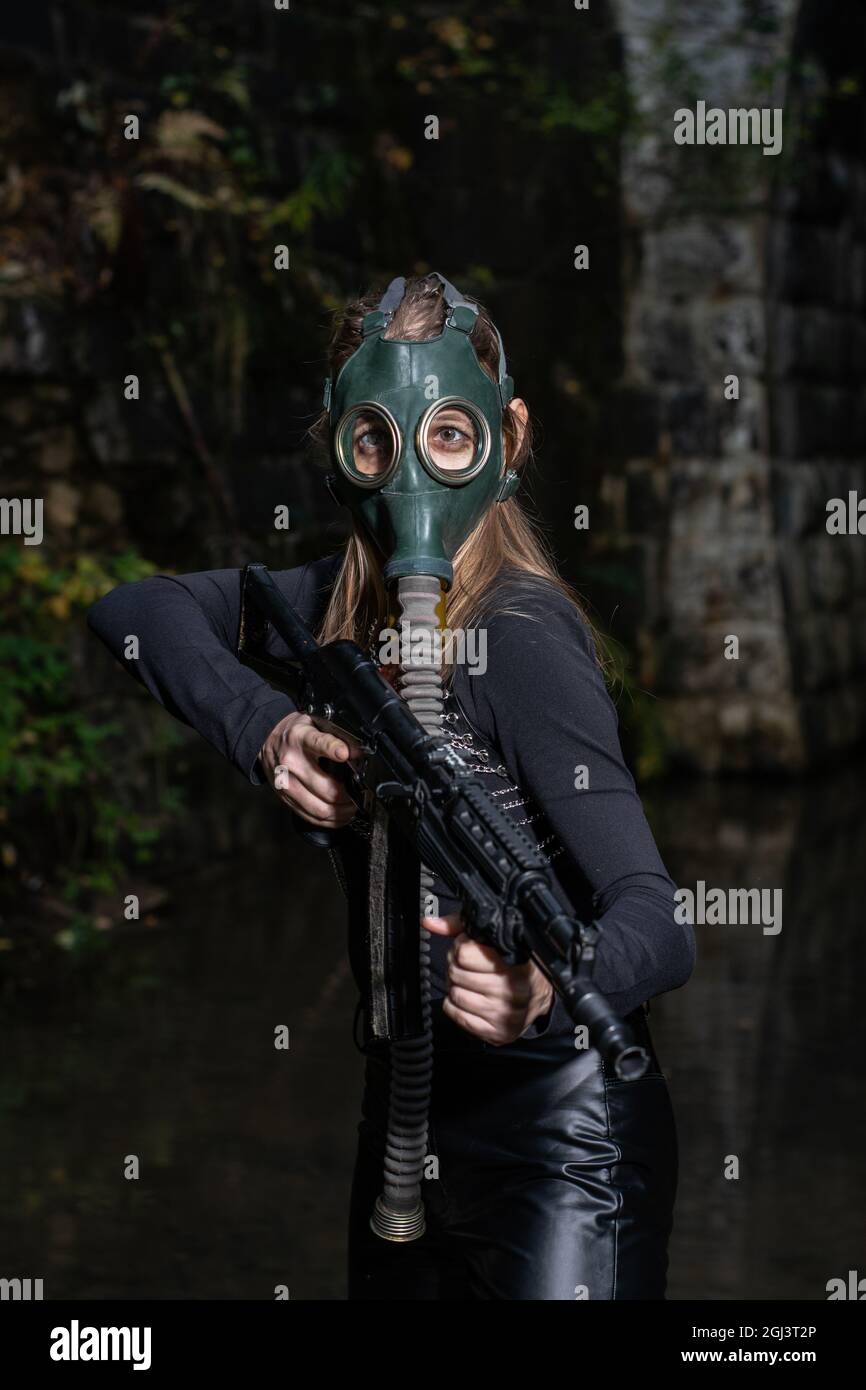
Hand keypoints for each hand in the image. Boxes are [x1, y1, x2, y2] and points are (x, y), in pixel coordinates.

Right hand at [259, 711, 359, 828]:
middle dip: (348, 796)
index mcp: (300, 738)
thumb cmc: (295, 733)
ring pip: (320, 809)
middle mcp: (291, 762)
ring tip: (352, 808)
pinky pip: (310, 817)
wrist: (267, 740)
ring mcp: (286, 784)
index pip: (318, 743)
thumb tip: (358, 752)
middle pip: (326, 788)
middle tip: (360, 795)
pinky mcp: (285, 798)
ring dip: (341, 812)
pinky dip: (329, 821)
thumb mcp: (315, 723)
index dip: (333, 748)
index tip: (347, 754)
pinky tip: (339, 816)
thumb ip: (336, 735)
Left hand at [422, 912, 553, 1044]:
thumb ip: (462, 926)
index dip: (462, 946)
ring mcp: (503, 1014)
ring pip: (455, 994)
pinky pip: (457, 1015)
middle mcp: (510, 991)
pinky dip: (456, 1005)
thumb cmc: (519, 963)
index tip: (469, 946)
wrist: (541, 996)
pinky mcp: (496, 1032)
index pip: (465, 953)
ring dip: (457, 985)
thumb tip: (430, 923)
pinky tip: (470, 996)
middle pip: (457, 973)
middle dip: (457, 965)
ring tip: (470, 981)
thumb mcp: (497, 939)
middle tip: (468, 964)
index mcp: (514, 963)